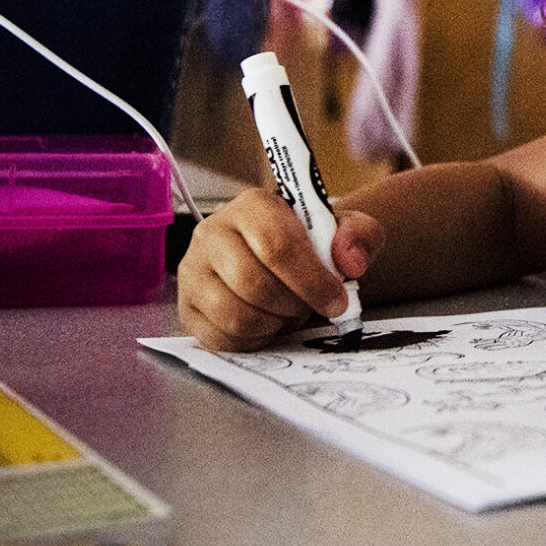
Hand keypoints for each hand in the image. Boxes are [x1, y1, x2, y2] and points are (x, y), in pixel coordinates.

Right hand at [177, 189, 384, 351]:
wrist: (281, 261)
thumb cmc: (310, 245)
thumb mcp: (345, 231)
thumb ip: (359, 236)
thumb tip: (350, 261)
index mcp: (252, 205)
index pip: (276, 245)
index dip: (311, 280)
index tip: (336, 300)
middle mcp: (212, 232)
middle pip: (254, 284)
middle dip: (293, 305)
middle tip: (308, 306)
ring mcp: (193, 270)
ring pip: (236, 315)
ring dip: (274, 323)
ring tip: (287, 311)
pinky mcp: (186, 306)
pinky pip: (222, 337)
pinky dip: (254, 339)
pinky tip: (267, 322)